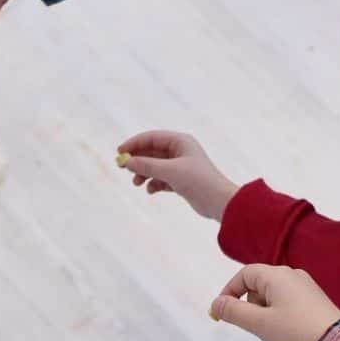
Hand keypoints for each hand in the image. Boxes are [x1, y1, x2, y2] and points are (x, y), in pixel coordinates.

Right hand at [116, 130, 239, 220]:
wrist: (220, 203)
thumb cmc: (199, 182)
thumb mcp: (170, 172)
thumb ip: (148, 166)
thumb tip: (127, 162)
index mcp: (181, 141)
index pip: (152, 137)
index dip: (134, 143)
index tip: (119, 152)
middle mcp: (181, 151)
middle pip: (152, 151)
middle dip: (137, 160)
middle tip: (122, 168)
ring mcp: (181, 166)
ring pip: (155, 166)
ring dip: (144, 173)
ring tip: (136, 183)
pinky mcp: (181, 181)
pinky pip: (161, 179)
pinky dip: (154, 183)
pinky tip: (151, 190)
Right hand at [209, 264, 339, 340]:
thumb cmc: (296, 330)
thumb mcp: (259, 323)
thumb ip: (234, 312)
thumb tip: (216, 303)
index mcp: (277, 275)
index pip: (245, 274)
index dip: (230, 291)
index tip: (222, 310)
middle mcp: (292, 274)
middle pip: (258, 283)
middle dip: (250, 304)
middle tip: (255, 325)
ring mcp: (305, 285)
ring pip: (273, 293)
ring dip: (265, 310)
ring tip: (274, 330)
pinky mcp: (314, 298)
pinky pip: (287, 300)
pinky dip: (279, 312)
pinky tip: (287, 329)